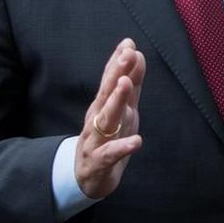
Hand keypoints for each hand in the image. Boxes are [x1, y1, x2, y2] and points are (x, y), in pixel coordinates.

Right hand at [76, 38, 145, 199]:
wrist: (86, 179)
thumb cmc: (106, 140)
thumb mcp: (122, 110)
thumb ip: (129, 83)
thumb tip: (136, 53)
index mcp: (104, 106)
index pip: (111, 80)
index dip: (119, 62)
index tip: (129, 43)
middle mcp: (97, 119)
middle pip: (106, 94)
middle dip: (116, 73)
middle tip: (127, 54)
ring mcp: (95, 140)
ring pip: (105, 119)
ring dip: (115, 101)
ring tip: (126, 85)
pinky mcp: (97, 162)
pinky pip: (109, 154)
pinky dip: (121, 148)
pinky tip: (136, 141)